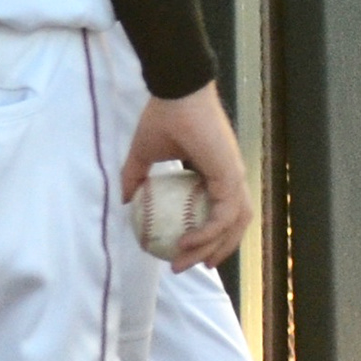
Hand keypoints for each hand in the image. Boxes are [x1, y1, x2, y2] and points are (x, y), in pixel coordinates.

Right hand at [123, 87, 251, 268]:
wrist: (175, 95)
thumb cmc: (162, 118)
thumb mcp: (142, 155)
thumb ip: (135, 178)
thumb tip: (125, 200)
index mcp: (216, 172)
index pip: (222, 211)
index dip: (211, 235)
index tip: (185, 252)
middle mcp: (230, 177)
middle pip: (233, 225)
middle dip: (213, 251)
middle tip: (186, 266)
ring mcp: (234, 177)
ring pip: (233, 224)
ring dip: (212, 248)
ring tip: (186, 262)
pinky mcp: (231, 176)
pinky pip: (223, 215)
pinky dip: (208, 233)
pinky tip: (186, 242)